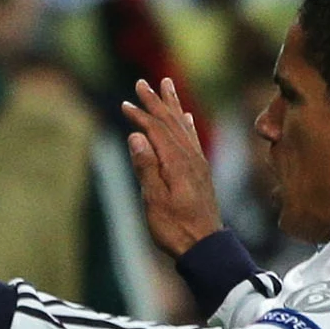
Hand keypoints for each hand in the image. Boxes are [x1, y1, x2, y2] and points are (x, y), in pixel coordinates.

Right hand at [120, 78, 225, 257]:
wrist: (204, 245)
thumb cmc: (175, 227)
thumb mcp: (155, 200)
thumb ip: (146, 166)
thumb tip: (136, 136)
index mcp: (177, 162)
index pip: (157, 130)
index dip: (141, 115)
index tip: (125, 103)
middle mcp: (191, 157)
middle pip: (171, 122)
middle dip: (156, 101)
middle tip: (142, 82)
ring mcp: (198, 163)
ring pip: (183, 126)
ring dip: (172, 105)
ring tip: (167, 86)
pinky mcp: (200, 171)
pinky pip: (192, 139)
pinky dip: (186, 124)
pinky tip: (186, 117)